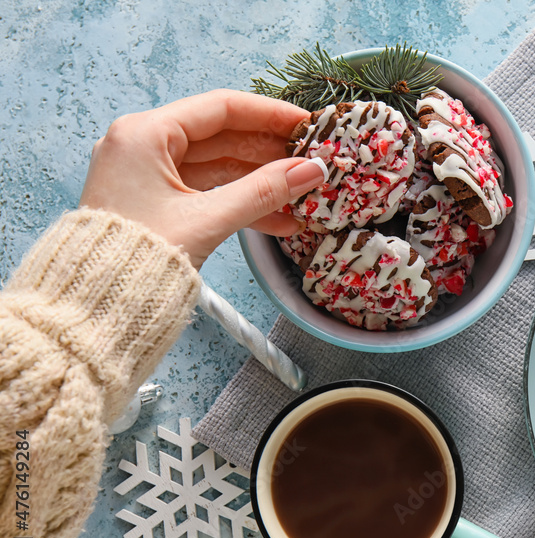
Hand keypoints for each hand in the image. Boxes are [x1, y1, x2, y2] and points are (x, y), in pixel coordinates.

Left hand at [79, 89, 325, 268]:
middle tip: (310, 160)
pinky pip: (206, 190)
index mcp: (144, 134)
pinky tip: (276, 219)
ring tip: (300, 196)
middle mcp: (141, 145)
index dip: (270, 114)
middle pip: (221, 136)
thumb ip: (263, 191)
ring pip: (217, 167)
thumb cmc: (137, 258)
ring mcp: (146, 174)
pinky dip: (239, 201)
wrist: (98, 305)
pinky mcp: (154, 201)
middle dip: (269, 152)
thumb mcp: (209, 219)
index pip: (220, 108)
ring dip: (260, 182)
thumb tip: (310, 170)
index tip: (306, 124)